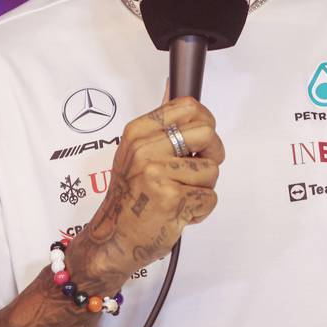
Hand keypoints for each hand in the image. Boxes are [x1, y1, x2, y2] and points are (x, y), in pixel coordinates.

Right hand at [67, 95, 224, 288]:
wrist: (113, 239)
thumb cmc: (129, 198)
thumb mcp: (136, 152)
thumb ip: (160, 122)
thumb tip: (172, 87)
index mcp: (138, 131)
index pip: (189, 106)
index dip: (205, 124)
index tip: (199, 142)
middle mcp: (145, 148)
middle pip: (208, 133)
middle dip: (212, 156)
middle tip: (195, 173)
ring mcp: (157, 173)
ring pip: (212, 170)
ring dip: (203, 189)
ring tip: (179, 197)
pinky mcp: (170, 199)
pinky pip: (209, 198)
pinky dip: (199, 211)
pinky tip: (178, 213)